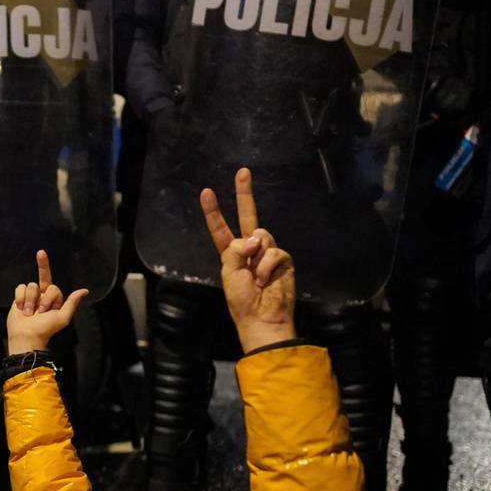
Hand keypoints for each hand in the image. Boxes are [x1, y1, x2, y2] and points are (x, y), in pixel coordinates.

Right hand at [6, 250, 89, 355]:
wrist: (26, 336)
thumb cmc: (45, 329)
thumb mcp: (62, 317)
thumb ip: (72, 302)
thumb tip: (85, 290)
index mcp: (55, 301)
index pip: (53, 288)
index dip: (49, 298)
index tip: (44, 311)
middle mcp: (43, 297)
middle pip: (44, 279)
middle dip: (41, 284)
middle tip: (39, 300)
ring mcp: (31, 297)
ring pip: (31, 285)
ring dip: (29, 300)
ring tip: (28, 313)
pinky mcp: (19, 298)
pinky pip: (20, 287)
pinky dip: (20, 297)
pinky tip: (20, 308)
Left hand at [201, 169, 295, 349]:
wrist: (263, 318)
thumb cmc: (242, 300)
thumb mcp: (229, 272)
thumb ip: (236, 250)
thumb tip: (255, 238)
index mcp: (231, 253)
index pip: (221, 228)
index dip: (213, 211)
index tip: (206, 192)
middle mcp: (249, 249)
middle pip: (247, 216)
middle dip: (244, 193)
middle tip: (242, 172)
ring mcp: (267, 253)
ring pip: (262, 235)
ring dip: (256, 255)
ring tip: (256, 277)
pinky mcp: (283, 260)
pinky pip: (273, 251)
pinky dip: (267, 266)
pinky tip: (266, 281)